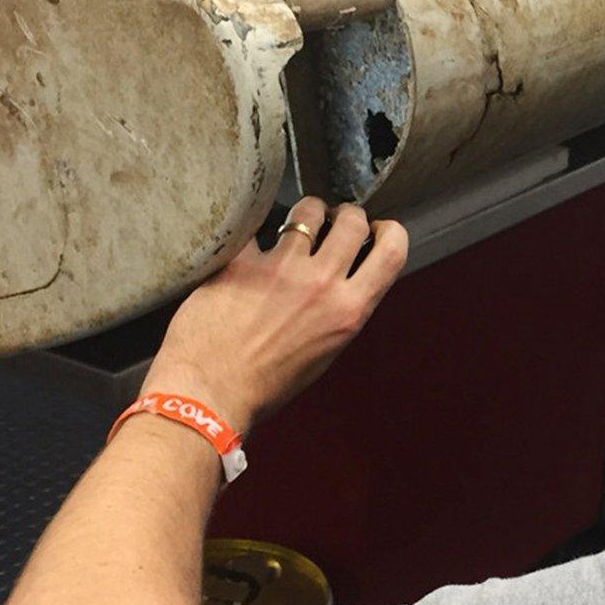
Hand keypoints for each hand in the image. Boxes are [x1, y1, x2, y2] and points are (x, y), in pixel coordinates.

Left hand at [140, 197, 409, 433]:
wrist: (212, 394)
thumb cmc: (267, 385)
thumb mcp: (325, 352)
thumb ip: (340, 313)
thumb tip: (342, 282)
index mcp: (349, 311)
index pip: (393, 250)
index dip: (389, 231)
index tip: (375, 231)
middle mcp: (322, 283)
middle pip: (353, 220)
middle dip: (345, 215)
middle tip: (331, 223)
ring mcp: (281, 268)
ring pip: (308, 210)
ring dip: (306, 213)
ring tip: (294, 224)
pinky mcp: (242, 261)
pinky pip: (256, 226)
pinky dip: (254, 230)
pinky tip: (248, 242)